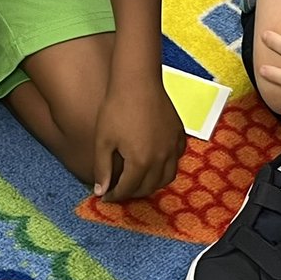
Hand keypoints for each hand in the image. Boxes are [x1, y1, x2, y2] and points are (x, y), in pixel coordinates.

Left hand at [92, 77, 185, 201]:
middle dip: (133, 193)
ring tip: (136, 181)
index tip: (106, 196)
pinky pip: (176, 161)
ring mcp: (173, 148)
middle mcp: (161, 159)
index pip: (129, 189)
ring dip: (151, 184)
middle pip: (149, 187)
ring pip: (167, 178)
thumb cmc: (116, 109)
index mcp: (140, 161)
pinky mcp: (180, 136)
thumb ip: (103, 168)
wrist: (137, 83)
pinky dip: (165, 168)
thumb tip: (101, 191)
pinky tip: (154, 163)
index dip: (116, 195)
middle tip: (119, 190)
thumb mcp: (104, 141)